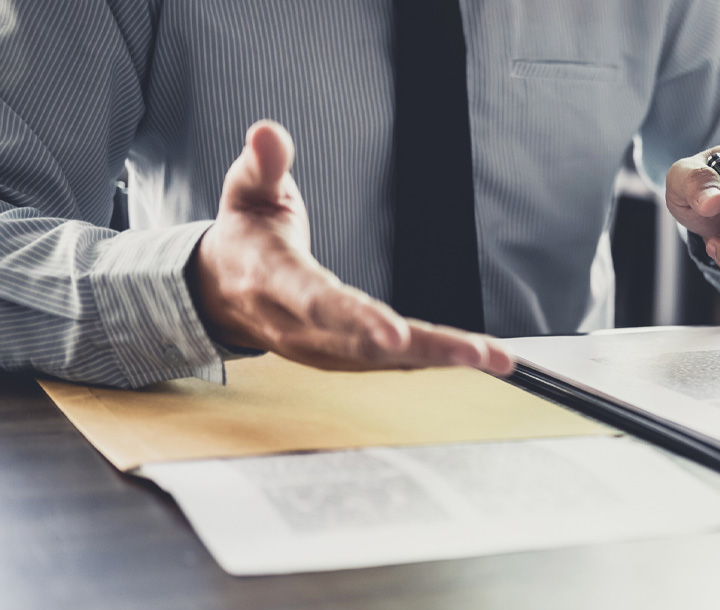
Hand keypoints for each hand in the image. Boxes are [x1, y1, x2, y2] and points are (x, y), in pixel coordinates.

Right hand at [187, 120, 512, 374]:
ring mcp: (319, 348)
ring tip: (495, 358)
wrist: (220, 289)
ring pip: (385, 361)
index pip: (318, 302)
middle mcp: (298, 326)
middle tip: (478, 353)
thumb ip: (263, 164)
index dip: (357, 318)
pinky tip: (476, 358)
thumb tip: (268, 131)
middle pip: (365, 345)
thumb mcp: (247, 190)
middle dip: (425, 349)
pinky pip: (390, 364)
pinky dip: (433, 361)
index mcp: (275, 281)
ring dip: (441, 359)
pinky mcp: (340, 358)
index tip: (395, 334)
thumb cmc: (246, 233)